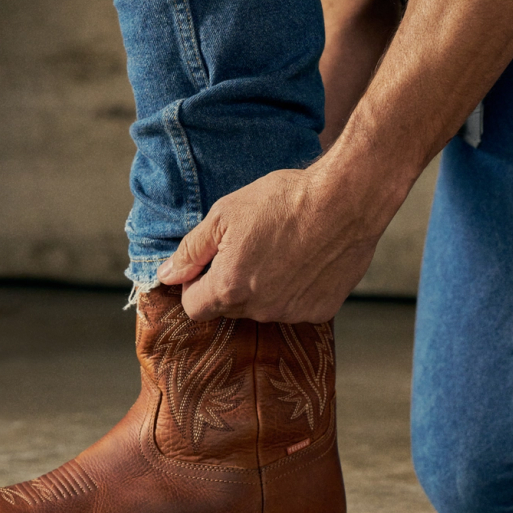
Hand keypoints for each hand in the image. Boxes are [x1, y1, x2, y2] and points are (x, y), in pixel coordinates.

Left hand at [156, 161, 403, 322]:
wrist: (346, 200)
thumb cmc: (285, 200)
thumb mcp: (225, 214)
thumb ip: (191, 250)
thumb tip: (167, 275)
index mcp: (230, 287)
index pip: (194, 307)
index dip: (195, 284)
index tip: (210, 262)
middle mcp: (260, 309)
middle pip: (229, 308)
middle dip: (229, 283)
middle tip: (249, 247)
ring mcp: (293, 313)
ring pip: (263, 308)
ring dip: (263, 287)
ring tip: (281, 248)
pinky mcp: (321, 310)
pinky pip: (295, 306)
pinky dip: (295, 289)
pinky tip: (304, 259)